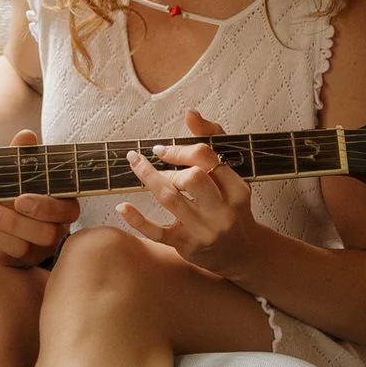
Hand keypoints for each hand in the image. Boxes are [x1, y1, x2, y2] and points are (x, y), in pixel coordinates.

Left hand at [0, 129, 77, 265]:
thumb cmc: (15, 183)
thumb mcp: (19, 168)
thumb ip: (23, 155)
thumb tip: (26, 136)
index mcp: (63, 207)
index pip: (66, 212)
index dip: (45, 207)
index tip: (21, 199)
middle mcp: (55, 232)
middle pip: (45, 235)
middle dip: (14, 223)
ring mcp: (36, 251)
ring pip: (20, 250)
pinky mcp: (16, 262)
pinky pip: (0, 257)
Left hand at [119, 101, 261, 281]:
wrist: (242, 253)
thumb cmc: (231, 207)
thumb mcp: (231, 176)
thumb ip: (213, 142)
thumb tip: (191, 113)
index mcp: (237, 189)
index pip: (208, 158)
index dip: (180, 149)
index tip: (162, 151)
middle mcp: (223, 211)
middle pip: (193, 177)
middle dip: (170, 167)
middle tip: (159, 166)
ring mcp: (204, 230)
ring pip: (172, 199)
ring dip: (150, 179)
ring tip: (137, 166)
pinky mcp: (186, 246)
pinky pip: (157, 232)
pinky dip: (137, 219)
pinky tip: (122, 207)